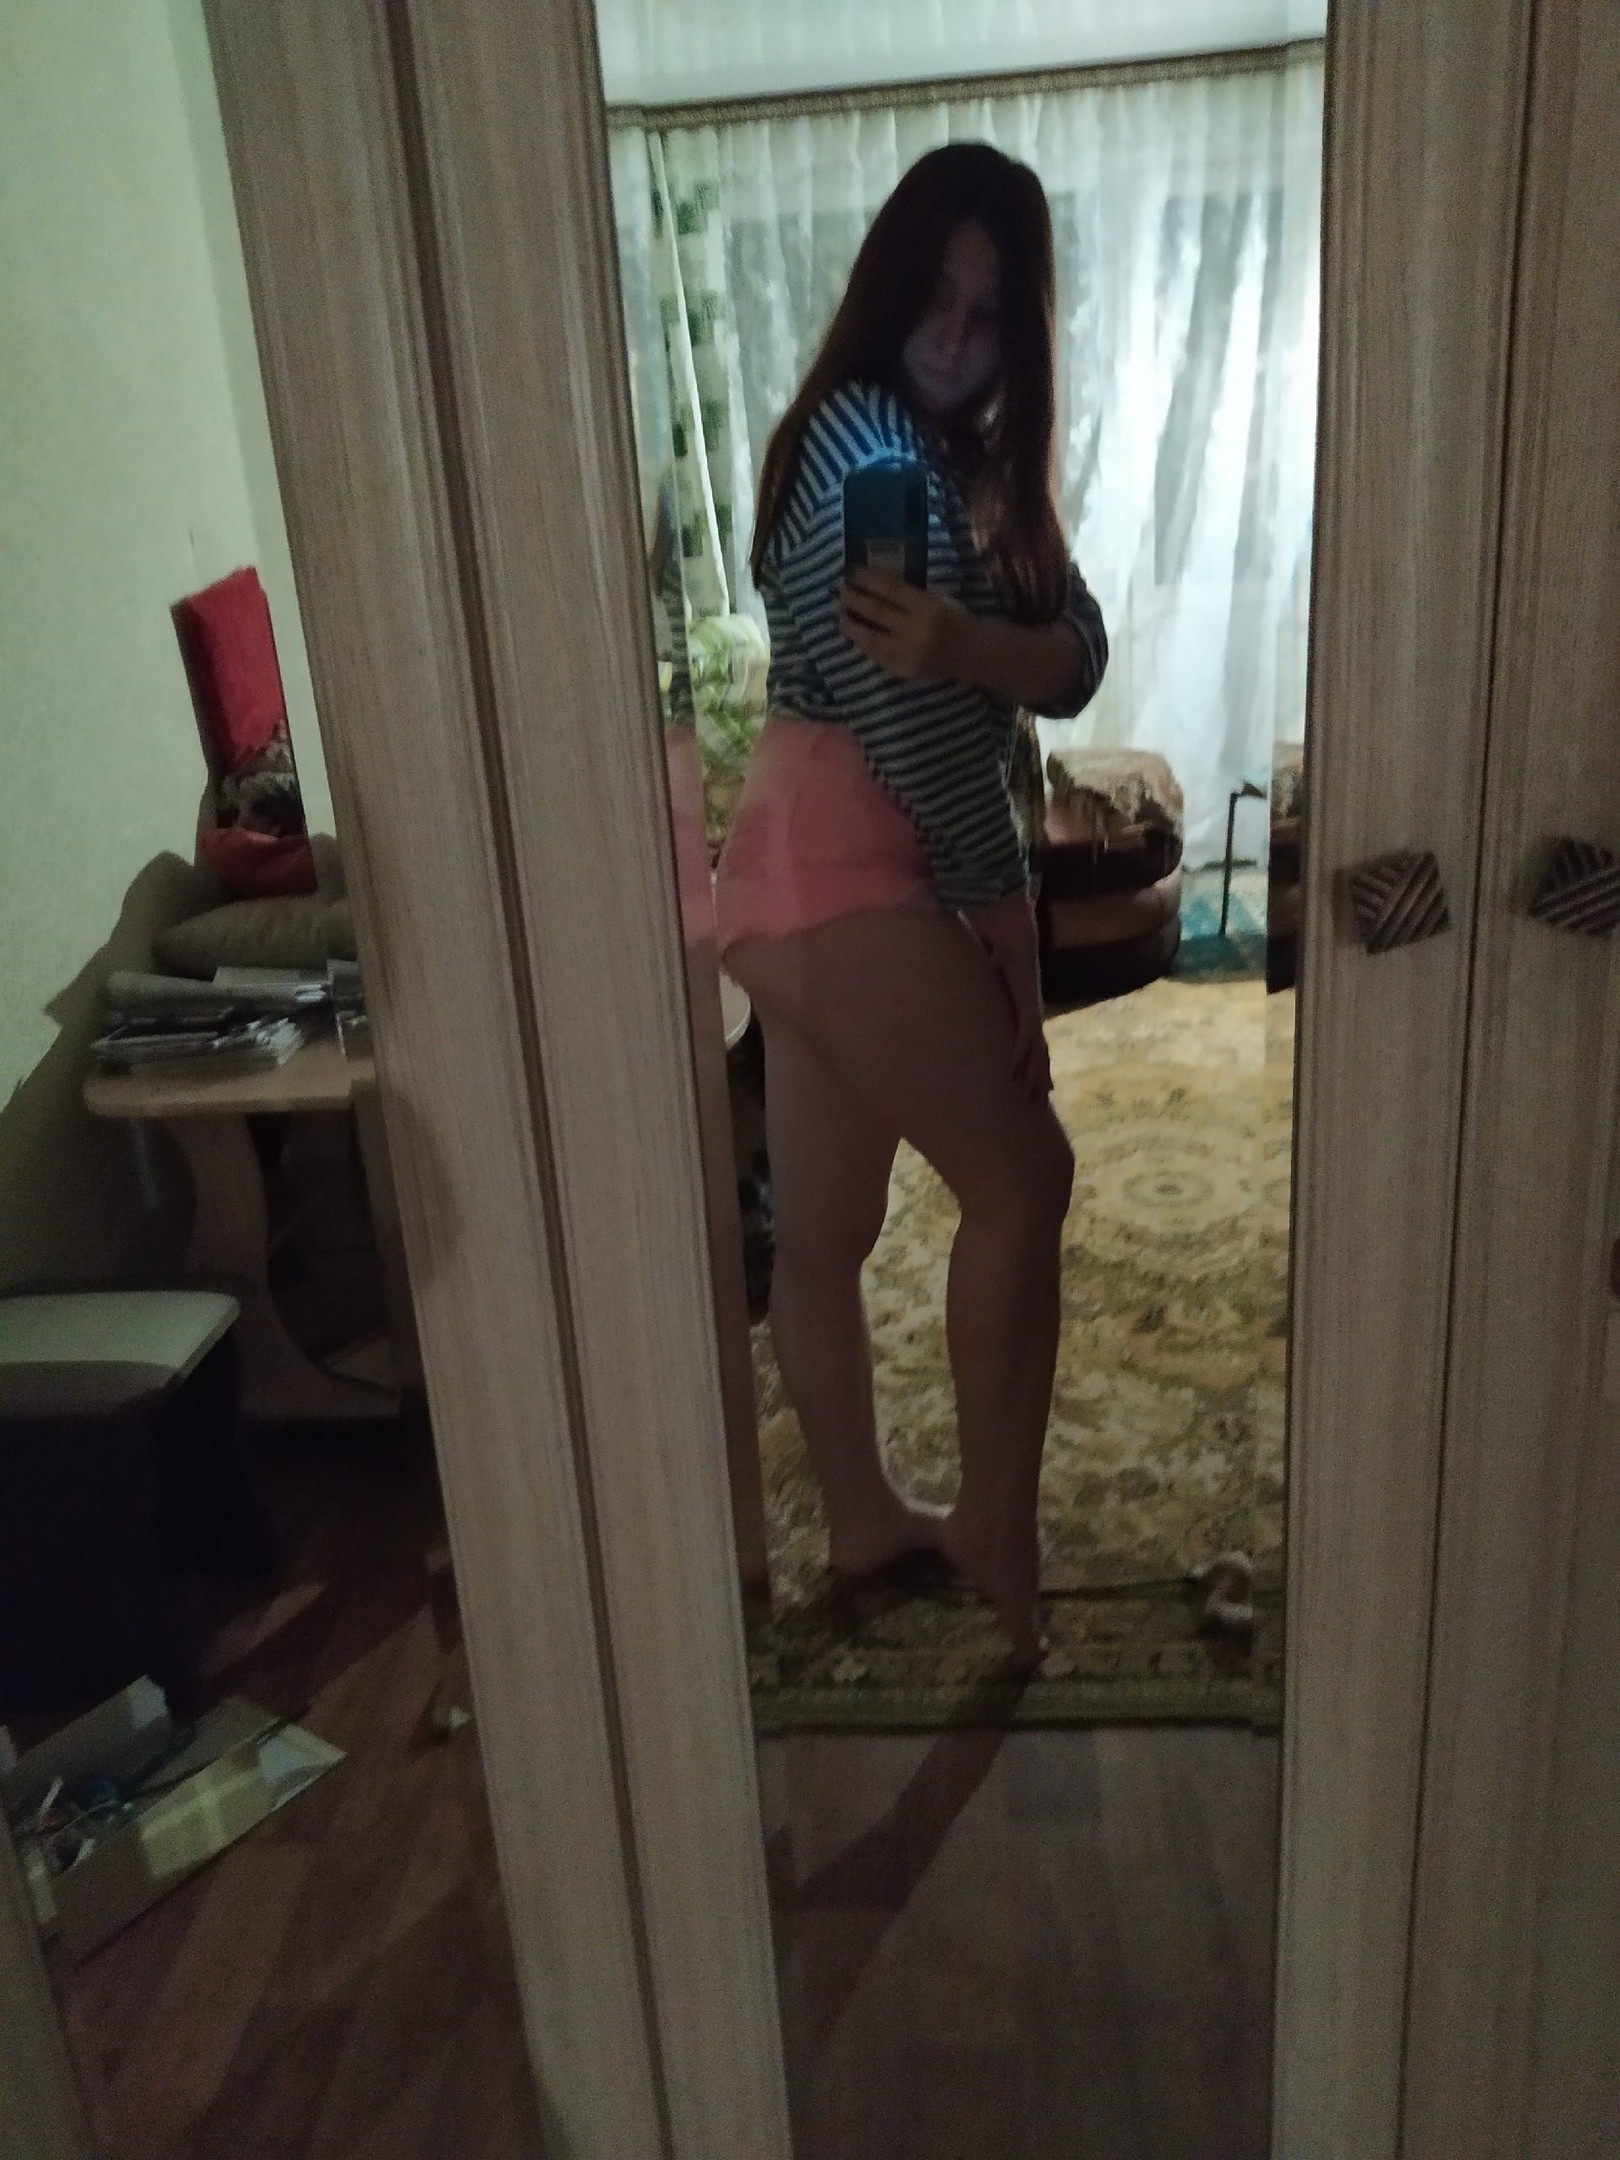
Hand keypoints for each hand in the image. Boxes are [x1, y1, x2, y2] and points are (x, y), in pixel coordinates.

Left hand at [838, 569, 970, 683]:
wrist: (972, 653)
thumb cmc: (955, 619)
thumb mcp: (937, 599)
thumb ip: (910, 595)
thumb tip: (874, 585)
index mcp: (926, 606)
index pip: (890, 589)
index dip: (867, 579)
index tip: (850, 572)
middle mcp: (915, 630)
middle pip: (876, 612)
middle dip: (854, 600)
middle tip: (840, 591)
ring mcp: (907, 653)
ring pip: (871, 638)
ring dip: (852, 626)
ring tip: (840, 615)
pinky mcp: (903, 670)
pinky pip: (877, 657)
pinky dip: (864, 645)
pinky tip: (855, 636)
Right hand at [964, 893, 1051, 1101]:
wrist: (1013, 928)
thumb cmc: (1001, 941)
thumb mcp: (988, 967)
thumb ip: (981, 978)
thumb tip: (963, 975)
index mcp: (1024, 1006)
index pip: (1033, 1038)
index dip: (1035, 1059)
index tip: (1035, 1076)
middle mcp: (1032, 1012)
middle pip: (1040, 1052)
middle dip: (1040, 1076)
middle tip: (1040, 1099)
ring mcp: (1031, 1011)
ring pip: (1036, 1052)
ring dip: (1033, 1076)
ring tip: (1031, 1097)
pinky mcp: (1026, 1008)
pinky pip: (1024, 1040)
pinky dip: (1019, 1059)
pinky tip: (1014, 1075)